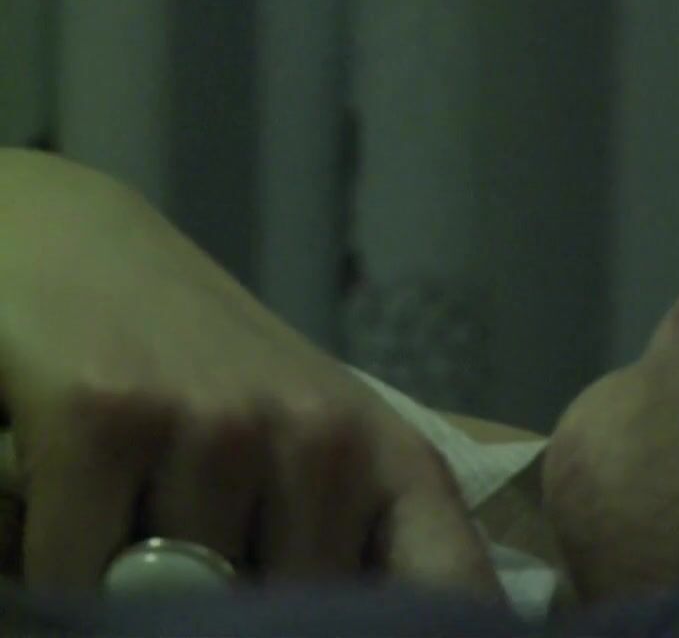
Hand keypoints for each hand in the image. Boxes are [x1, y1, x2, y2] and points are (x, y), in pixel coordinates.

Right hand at [0, 149, 499, 594]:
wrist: (79, 249)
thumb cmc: (205, 377)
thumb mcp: (308, 459)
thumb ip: (345, 549)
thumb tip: (348, 624)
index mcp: (392, 463)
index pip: (449, 592)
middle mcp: (325, 440)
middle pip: (286, 623)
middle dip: (234, 620)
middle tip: (199, 553)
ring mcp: (222, 425)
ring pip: (171, 607)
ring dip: (131, 589)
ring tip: (128, 510)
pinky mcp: (110, 418)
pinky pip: (75, 576)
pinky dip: (57, 566)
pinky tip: (70, 496)